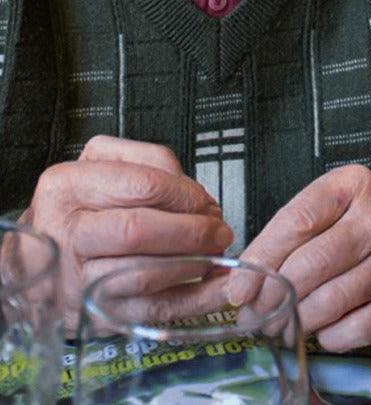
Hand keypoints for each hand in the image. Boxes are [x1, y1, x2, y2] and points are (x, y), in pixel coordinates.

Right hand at [18, 135, 232, 333]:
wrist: (41, 258)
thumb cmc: (84, 206)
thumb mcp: (106, 165)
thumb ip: (153, 165)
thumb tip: (200, 200)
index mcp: (68, 185)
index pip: (143, 185)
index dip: (185, 195)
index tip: (207, 203)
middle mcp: (67, 232)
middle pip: (140, 231)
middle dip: (192, 231)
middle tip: (219, 232)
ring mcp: (77, 278)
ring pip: (145, 274)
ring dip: (194, 265)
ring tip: (216, 255)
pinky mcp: (95, 313)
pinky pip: (150, 310)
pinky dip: (193, 301)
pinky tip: (216, 289)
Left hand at [238, 165, 370, 351]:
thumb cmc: (356, 234)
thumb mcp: (323, 217)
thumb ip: (283, 241)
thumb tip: (240, 288)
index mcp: (353, 185)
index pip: (296, 221)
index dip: (262, 259)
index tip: (239, 290)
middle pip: (312, 263)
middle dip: (274, 297)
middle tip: (256, 317)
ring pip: (330, 300)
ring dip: (297, 322)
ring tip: (281, 328)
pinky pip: (355, 329)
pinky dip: (330, 337)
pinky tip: (323, 331)